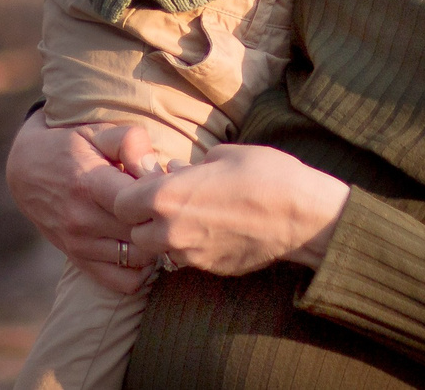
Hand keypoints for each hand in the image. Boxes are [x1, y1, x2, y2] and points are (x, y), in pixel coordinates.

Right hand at [6, 113, 161, 296]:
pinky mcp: (78, 260)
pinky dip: (139, 271)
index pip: (140, 202)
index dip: (162, 194)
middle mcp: (83, 219)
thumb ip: (129, 142)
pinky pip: (122, 282)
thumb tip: (154, 168)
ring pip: (139, 259)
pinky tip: (142, 246)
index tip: (167, 185)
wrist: (26, 171)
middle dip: (163, 220)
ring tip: (156, 224)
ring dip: (155, 244)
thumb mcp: (96, 132)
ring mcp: (80, 244)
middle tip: (168, 207)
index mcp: (89, 184)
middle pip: (144, 232)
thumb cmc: (69, 147)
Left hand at [114, 143, 350, 275]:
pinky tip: (215, 230)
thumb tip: (174, 170)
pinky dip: (191, 248)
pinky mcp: (210, 269)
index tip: (148, 184)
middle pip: (135, 234)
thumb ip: (191, 165)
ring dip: (166, 236)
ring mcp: (190, 256)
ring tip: (191, 217)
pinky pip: (187, 260)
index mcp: (167, 197)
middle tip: (167, 202)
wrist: (303, 217)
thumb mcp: (225, 154)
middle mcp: (171, 231)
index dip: (131, 193)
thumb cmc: (267, 175)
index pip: (120, 204)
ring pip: (160, 251)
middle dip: (144, 220)